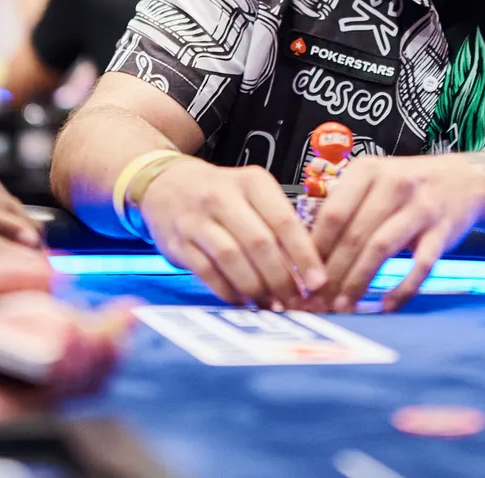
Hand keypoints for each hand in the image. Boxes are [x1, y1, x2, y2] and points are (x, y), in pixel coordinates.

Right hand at [138, 157, 324, 308]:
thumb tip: (306, 269)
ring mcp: (198, 219)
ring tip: (270, 303)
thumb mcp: (253, 194)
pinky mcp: (178, 242)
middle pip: (259, 243)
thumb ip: (277, 224)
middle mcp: (223, 196)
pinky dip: (228, 291)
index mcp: (252, 182)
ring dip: (255, 287)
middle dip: (281, 277)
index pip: (284, 221)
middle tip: (295, 299)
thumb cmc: (221, 193)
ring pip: (232, 258)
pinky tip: (242, 301)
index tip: (318, 281)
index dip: (304, 255)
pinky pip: (207, 272)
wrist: (166, 184)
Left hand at [308, 155, 484, 312]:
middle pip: (354, 235)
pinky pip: (420, 265)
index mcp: (368, 171)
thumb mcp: (373, 181)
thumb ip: (343, 208)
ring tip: (342, 307)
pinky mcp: (443, 230)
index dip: (314, 249)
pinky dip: (402, 288)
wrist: (465, 179)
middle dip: (332, 273)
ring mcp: (421, 207)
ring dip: (357, 281)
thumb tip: (305, 254)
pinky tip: (386, 306)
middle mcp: (394, 184)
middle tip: (316, 302)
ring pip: (381, 249)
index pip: (334, 213)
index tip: (301, 278)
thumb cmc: (407, 186)